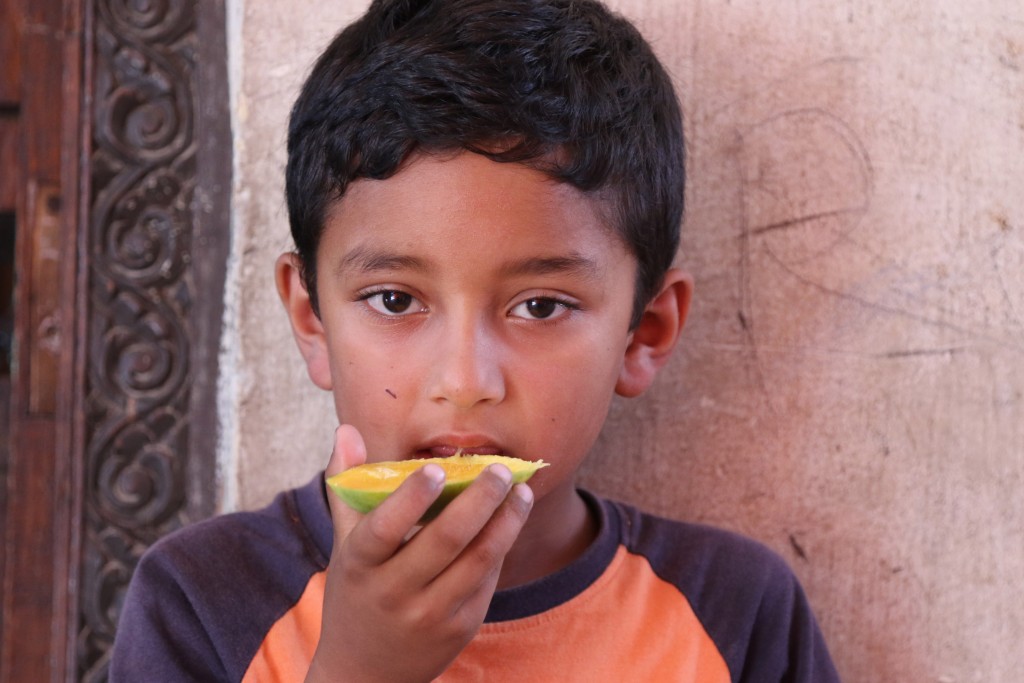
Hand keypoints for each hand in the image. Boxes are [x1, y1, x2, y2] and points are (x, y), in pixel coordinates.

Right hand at [305, 426, 534, 682]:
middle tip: (499, 468)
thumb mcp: (344, 545)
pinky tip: (512, 519)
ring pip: (477, 561)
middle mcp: (393, 592)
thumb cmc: (356, 592)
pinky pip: (487, 580)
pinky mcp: (460, 627)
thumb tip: (346, 428)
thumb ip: (347, 485)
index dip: (411, 499)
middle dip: (478, 500)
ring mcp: (430, 614)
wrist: (365, 674)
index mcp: (360, 565)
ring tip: (520, 490)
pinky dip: (501, 545)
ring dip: (505, 522)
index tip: (436, 467)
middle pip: (444, 541)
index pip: (384, 529)